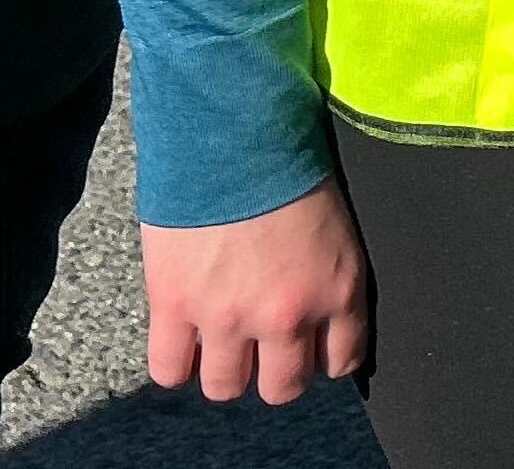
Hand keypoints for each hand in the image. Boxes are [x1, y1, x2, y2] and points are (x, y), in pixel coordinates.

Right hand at [140, 177, 369, 402]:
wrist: (237, 125)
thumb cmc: (292, 156)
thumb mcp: (335, 217)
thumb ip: (327, 269)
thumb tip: (319, 304)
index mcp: (338, 285)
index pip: (343, 358)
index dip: (326, 357)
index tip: (316, 349)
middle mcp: (287, 313)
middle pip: (282, 388)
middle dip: (276, 371)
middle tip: (266, 346)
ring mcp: (228, 316)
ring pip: (225, 388)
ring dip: (226, 368)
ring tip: (224, 338)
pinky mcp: (175, 307)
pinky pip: (170, 371)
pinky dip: (177, 359)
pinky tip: (185, 335)